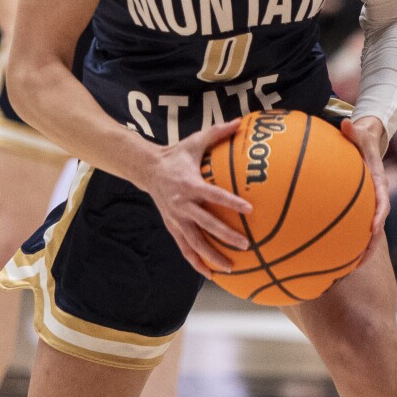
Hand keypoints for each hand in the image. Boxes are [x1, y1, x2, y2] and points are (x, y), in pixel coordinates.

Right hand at [141, 118, 251, 276]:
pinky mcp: (172, 227)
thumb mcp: (194, 141)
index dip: (231, 203)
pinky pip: (185, 248)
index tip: (249, 210)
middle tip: (246, 245)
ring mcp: (176, 218)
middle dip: (226, 236)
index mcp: (190, 184)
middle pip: (206, 224)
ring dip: (212, 256)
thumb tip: (241, 121)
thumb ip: (218, 133)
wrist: (147, 169)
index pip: (214, 195)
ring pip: (195, 242)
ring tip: (232, 268)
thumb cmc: (176, 155)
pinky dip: (197, 262)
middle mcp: (182, 204)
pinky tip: (212, 274)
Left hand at [341, 116, 388, 260]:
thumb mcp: (359, 132)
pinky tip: (326, 256)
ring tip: (342, 272)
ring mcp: (366, 206)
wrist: (366, 141)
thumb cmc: (361, 137)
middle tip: (358, 264)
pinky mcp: (355, 209)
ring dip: (356, 252)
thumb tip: (346, 123)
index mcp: (379, 184)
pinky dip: (343, 242)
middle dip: (368, 247)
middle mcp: (374, 199)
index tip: (374, 229)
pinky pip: (349, 227)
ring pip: (363, 233)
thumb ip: (353, 131)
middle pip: (375, 228)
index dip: (379, 217)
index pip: (382, 203)